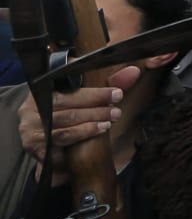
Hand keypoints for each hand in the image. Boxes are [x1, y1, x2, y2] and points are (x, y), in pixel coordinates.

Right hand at [19, 65, 139, 184]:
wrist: (44, 142)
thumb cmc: (67, 112)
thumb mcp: (84, 96)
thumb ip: (108, 83)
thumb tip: (134, 72)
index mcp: (44, 88)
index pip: (69, 87)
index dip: (94, 92)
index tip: (117, 93)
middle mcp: (32, 107)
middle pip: (67, 107)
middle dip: (96, 109)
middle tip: (117, 111)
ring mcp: (30, 128)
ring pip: (64, 126)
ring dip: (89, 125)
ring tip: (108, 124)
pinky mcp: (33, 146)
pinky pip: (57, 145)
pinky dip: (77, 140)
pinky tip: (93, 139)